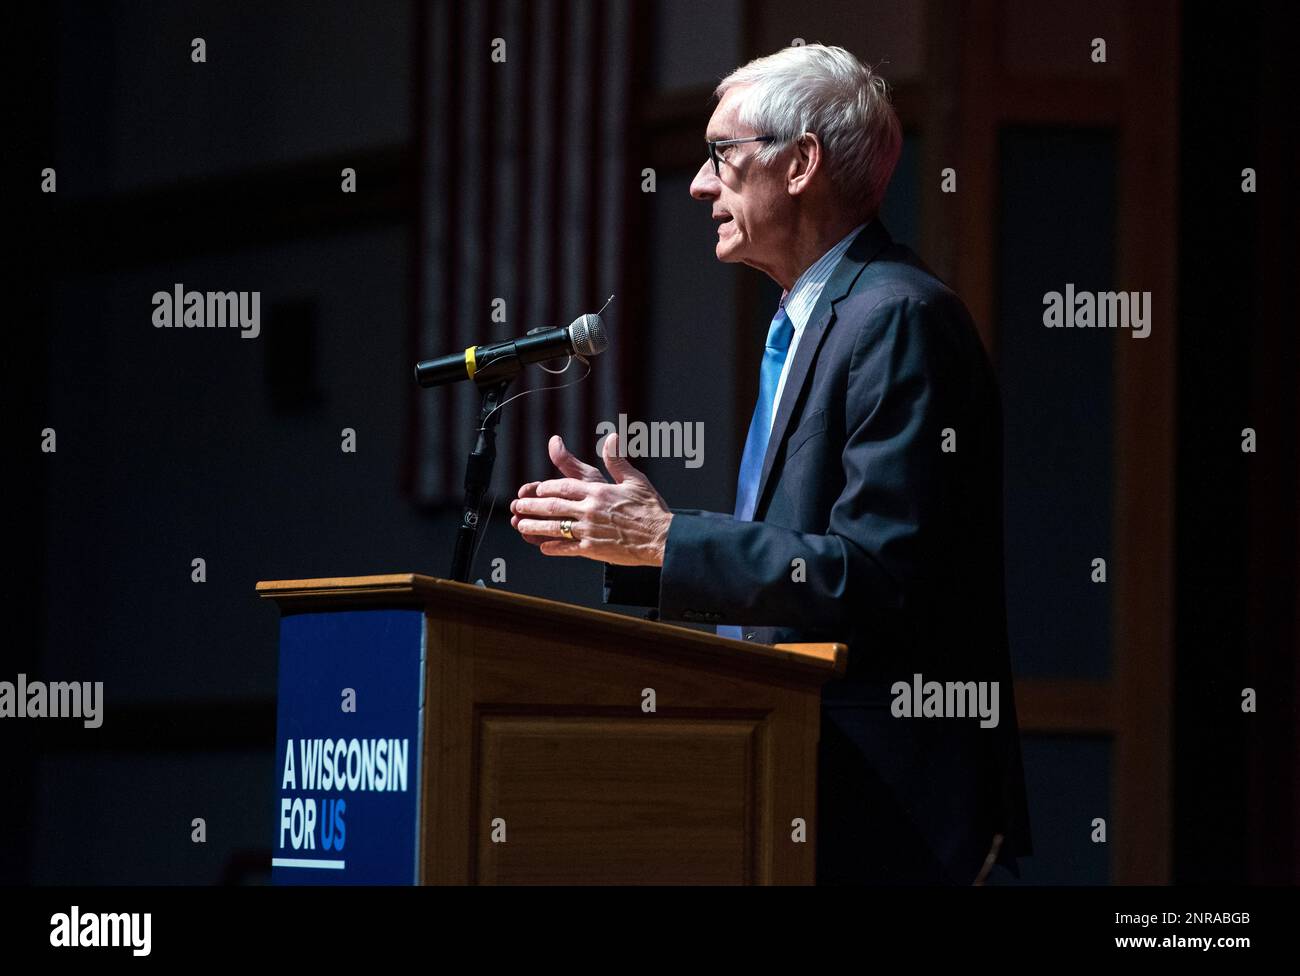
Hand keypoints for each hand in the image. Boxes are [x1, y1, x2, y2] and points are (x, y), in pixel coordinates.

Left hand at [510, 433, 672, 566]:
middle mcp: (590, 510)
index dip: (547, 487)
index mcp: (599, 491)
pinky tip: (543, 547)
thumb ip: (617, 460)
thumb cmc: (651, 509)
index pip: (564, 486)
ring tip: (521, 526)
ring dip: (535, 527)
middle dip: (533, 506)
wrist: (662, 537)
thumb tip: (611, 437)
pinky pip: (567, 548)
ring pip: (555, 527)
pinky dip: (553, 547)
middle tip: (518, 506)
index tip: (538, 489)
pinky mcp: (593, 549)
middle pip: (553, 505)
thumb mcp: (635, 480)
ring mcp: (590, 530)